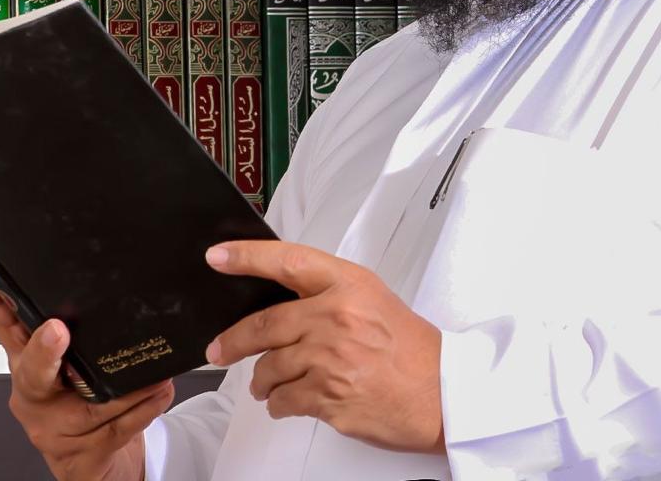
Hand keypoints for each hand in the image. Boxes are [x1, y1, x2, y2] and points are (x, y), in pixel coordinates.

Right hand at [0, 273, 174, 480]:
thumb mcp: (67, 366)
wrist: (90, 461)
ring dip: (127, 388)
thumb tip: (85, 268)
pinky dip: (143, 411)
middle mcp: (33, 400)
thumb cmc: (80, 405)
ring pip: (91, 408)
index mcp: (27, 368)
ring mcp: (54, 432)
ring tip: (154, 371)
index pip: (7, 330)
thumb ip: (68, 328)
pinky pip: (116, 431)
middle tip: (57, 329)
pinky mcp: (82, 457)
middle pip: (34, 375)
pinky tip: (160, 392)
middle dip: (44, 351)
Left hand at [204, 241, 443, 452]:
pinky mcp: (328, 396)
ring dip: (261, 380)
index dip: (247, 257)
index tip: (218, 257)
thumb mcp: (373, 300)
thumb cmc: (411, 348)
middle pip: (264, 324)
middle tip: (218, 349)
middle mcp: (336, 317)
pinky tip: (287, 401)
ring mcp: (330, 358)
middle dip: (232, 341)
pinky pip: (283, 400)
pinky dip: (278, 404)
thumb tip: (281, 301)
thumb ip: (328, 295)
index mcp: (348, 285)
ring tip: (267, 384)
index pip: (288, 261)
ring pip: (269, 368)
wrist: (442, 392)